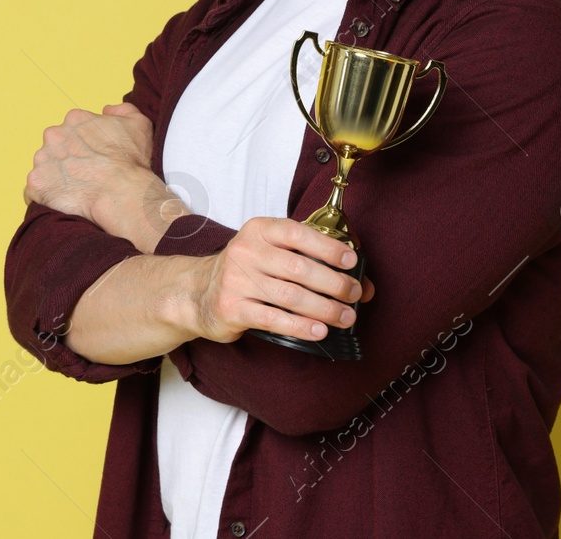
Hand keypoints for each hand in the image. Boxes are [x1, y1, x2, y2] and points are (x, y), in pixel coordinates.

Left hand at [25, 103, 184, 252]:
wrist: (121, 194)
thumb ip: (122, 110)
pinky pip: (35, 190)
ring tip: (76, 190)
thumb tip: (106, 109)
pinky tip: (63, 201)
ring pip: (45, 167)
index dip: (83, 146)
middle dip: (66, 159)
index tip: (94, 158)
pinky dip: (45, 195)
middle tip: (85, 175)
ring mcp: (41, 159)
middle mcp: (53, 135)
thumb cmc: (131, 162)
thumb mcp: (138, 125)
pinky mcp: (35, 183)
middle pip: (55, 147)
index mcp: (74, 119)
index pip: (72, 130)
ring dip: (55, 176)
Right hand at [184, 217, 376, 343]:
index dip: (327, 247)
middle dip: (333, 284)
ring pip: (290, 296)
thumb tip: (362, 284)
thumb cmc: (245, 272)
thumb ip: (311, 261)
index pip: (297, 234)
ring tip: (345, 317)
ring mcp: (236, 280)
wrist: (198, 293)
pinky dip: (301, 327)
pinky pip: (274, 319)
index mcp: (258, 231)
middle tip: (353, 295)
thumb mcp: (270, 254)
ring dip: (324, 309)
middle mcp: (245, 252)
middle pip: (298, 268)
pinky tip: (319, 331)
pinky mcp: (232, 308)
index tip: (351, 261)